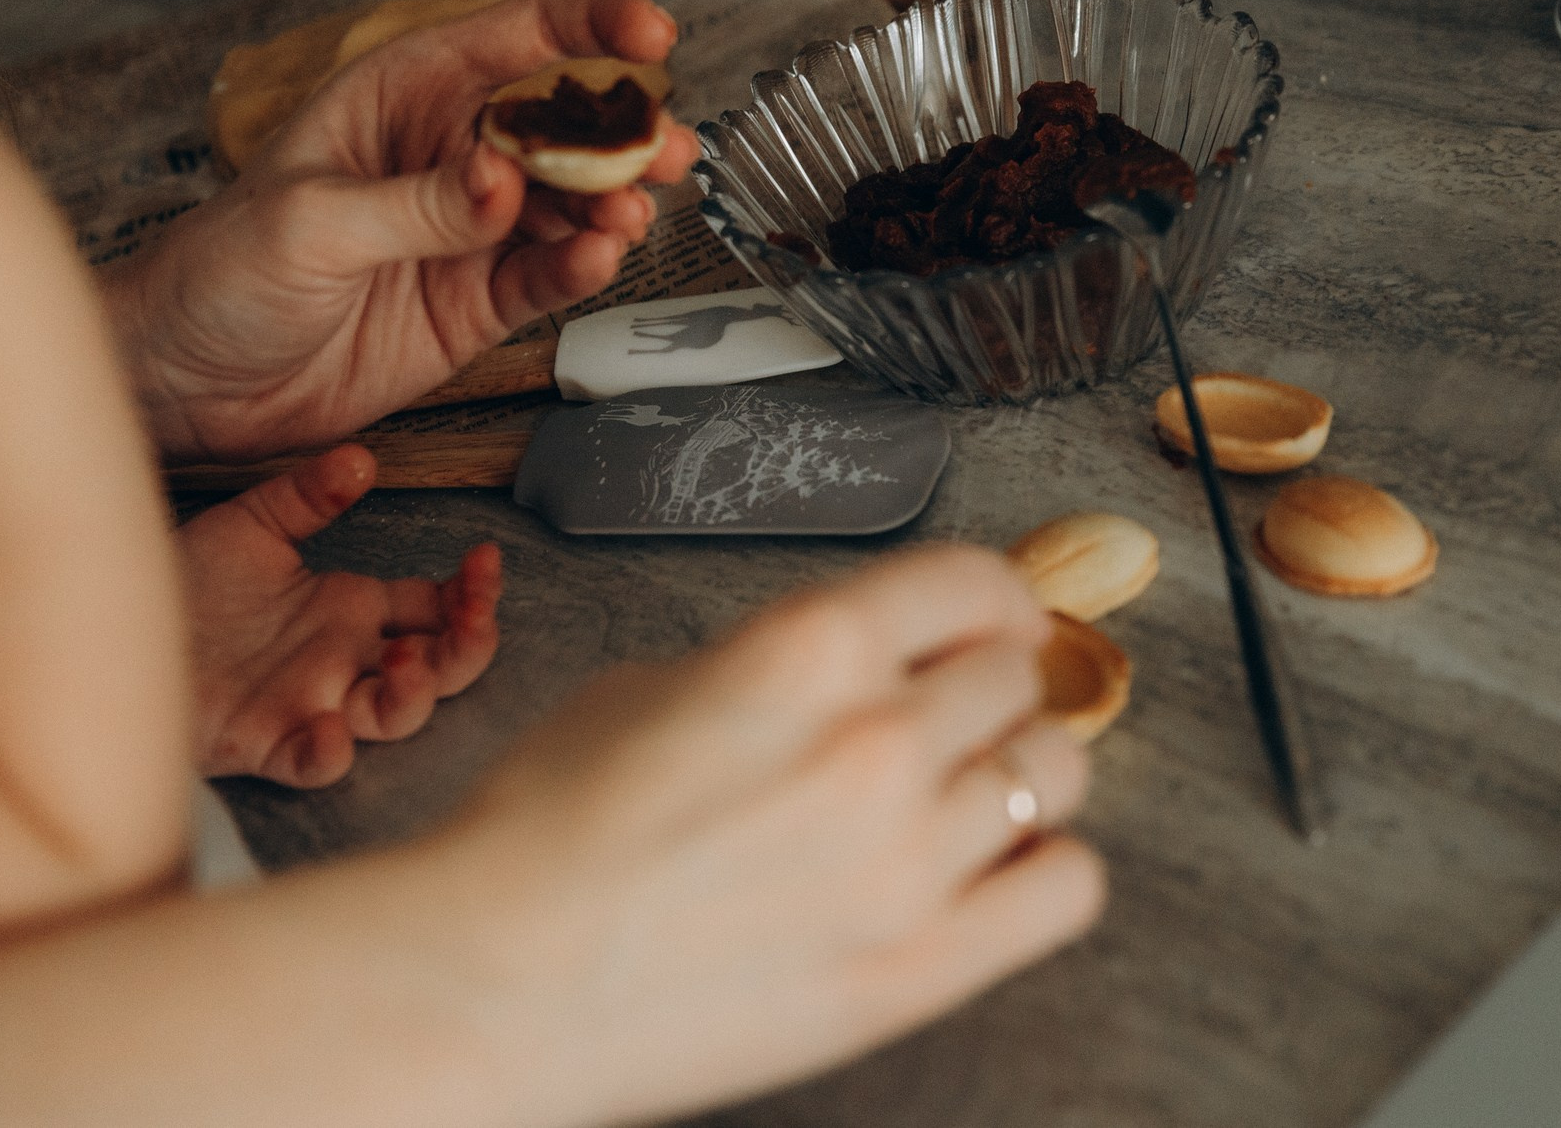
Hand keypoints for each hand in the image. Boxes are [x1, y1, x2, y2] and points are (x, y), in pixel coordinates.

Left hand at [109, 0, 700, 458]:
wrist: (184, 380)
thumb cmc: (218, 273)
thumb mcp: (309, 223)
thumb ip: (416, 205)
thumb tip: (503, 181)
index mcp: (401, 95)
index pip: (513, 38)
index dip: (589, 25)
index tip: (651, 35)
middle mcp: (448, 155)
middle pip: (564, 124)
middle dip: (624, 131)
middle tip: (664, 150)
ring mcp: (467, 233)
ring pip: (570, 202)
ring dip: (612, 204)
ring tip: (628, 216)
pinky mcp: (474, 305)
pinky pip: (546, 277)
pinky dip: (579, 268)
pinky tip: (596, 259)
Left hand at [177, 446, 500, 787]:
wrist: (107, 629)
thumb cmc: (185, 585)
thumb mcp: (251, 525)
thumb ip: (307, 493)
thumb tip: (362, 458)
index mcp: (350, 611)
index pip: (436, 608)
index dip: (472, 590)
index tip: (483, 556)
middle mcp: (342, 661)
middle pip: (438, 669)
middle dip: (469, 643)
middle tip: (473, 613)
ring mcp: (309, 703)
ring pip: (389, 717)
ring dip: (413, 694)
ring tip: (406, 660)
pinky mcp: (262, 741)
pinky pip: (309, 762)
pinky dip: (328, 753)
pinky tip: (331, 727)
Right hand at [444, 544, 1104, 1126]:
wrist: (495, 979)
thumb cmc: (541, 836)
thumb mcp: (646, 688)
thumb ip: (770, 669)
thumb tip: (836, 678)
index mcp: (805, 650)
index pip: (969, 582)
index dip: (990, 597)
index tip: (992, 615)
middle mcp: (875, 740)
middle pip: (1014, 677)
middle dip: (990, 686)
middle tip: (963, 711)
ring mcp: (908, 858)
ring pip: (1053, 772)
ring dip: (1016, 771)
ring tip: (973, 792)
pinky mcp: (921, 967)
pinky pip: (1065, 888)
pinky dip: (1045, 866)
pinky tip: (996, 868)